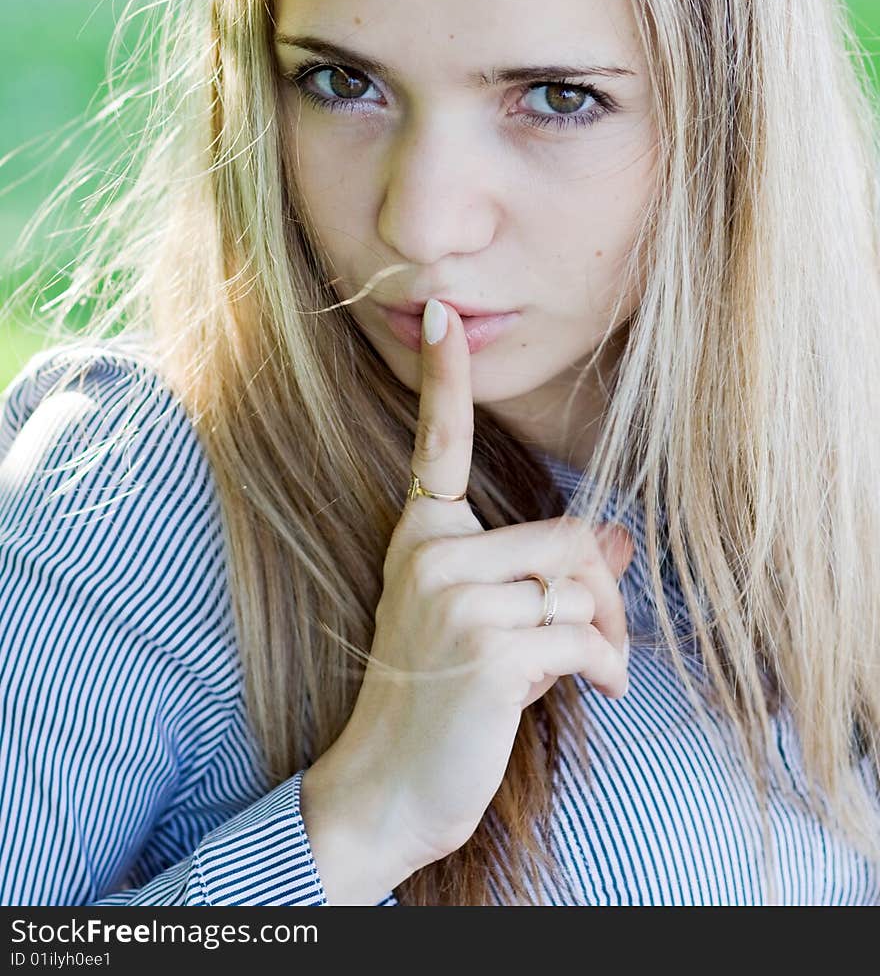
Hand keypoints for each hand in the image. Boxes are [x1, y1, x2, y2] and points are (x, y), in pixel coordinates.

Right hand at [324, 299, 632, 876]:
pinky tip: (593, 695)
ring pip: (581, 586)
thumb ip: (545, 576)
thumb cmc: (442, 704)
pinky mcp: (484, 646)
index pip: (440, 445)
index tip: (442, 313)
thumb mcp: (490, 624)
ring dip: (605, 639)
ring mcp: (452, 597)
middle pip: (567, 535)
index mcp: (421, 537)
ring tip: (590, 675)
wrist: (385, 789)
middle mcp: (429, 554)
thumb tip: (620, 537)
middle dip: (602, 594)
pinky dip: (605, 671)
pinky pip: (584, 637)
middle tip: (602, 644)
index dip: (444, 378)